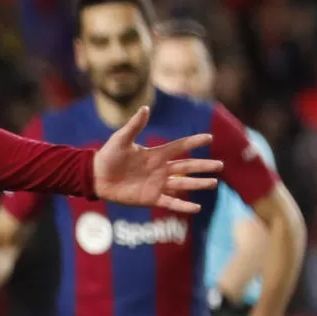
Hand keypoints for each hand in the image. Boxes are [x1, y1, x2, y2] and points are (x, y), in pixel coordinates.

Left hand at [92, 107, 222, 214]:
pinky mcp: (150, 198)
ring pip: (183, 184)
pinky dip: (183, 205)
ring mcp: (157, 184)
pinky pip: (170, 202)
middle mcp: (160, 169)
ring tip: (214, 183)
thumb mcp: (121, 139)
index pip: (180, 146)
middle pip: (187, 166)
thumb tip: (145, 108)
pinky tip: (197, 207)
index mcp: (155, 154)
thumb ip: (134, 126)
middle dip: (203, 166)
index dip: (194, 142)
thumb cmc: (108, 156)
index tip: (209, 137)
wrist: (95, 177)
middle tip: (221, 165)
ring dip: (198, 184)